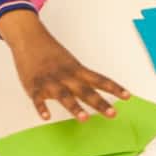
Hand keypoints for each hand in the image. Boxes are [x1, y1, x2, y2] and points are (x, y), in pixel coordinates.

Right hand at [6, 20, 124, 118]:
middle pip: (85, 90)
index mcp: (76, 70)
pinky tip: (46, 117)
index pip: (99, 80)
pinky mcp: (34, 85)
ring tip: (84, 118)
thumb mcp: (69, 62)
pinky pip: (38, 98)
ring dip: (74, 107)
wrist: (28, 37)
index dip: (114, 88)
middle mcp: (66, 75)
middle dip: (99, 103)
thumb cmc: (50, 52)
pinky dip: (41, 107)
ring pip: (64, 95)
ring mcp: (50, 81)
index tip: (127, 97)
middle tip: (113, 114)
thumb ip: (80, 78)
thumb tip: (95, 89)